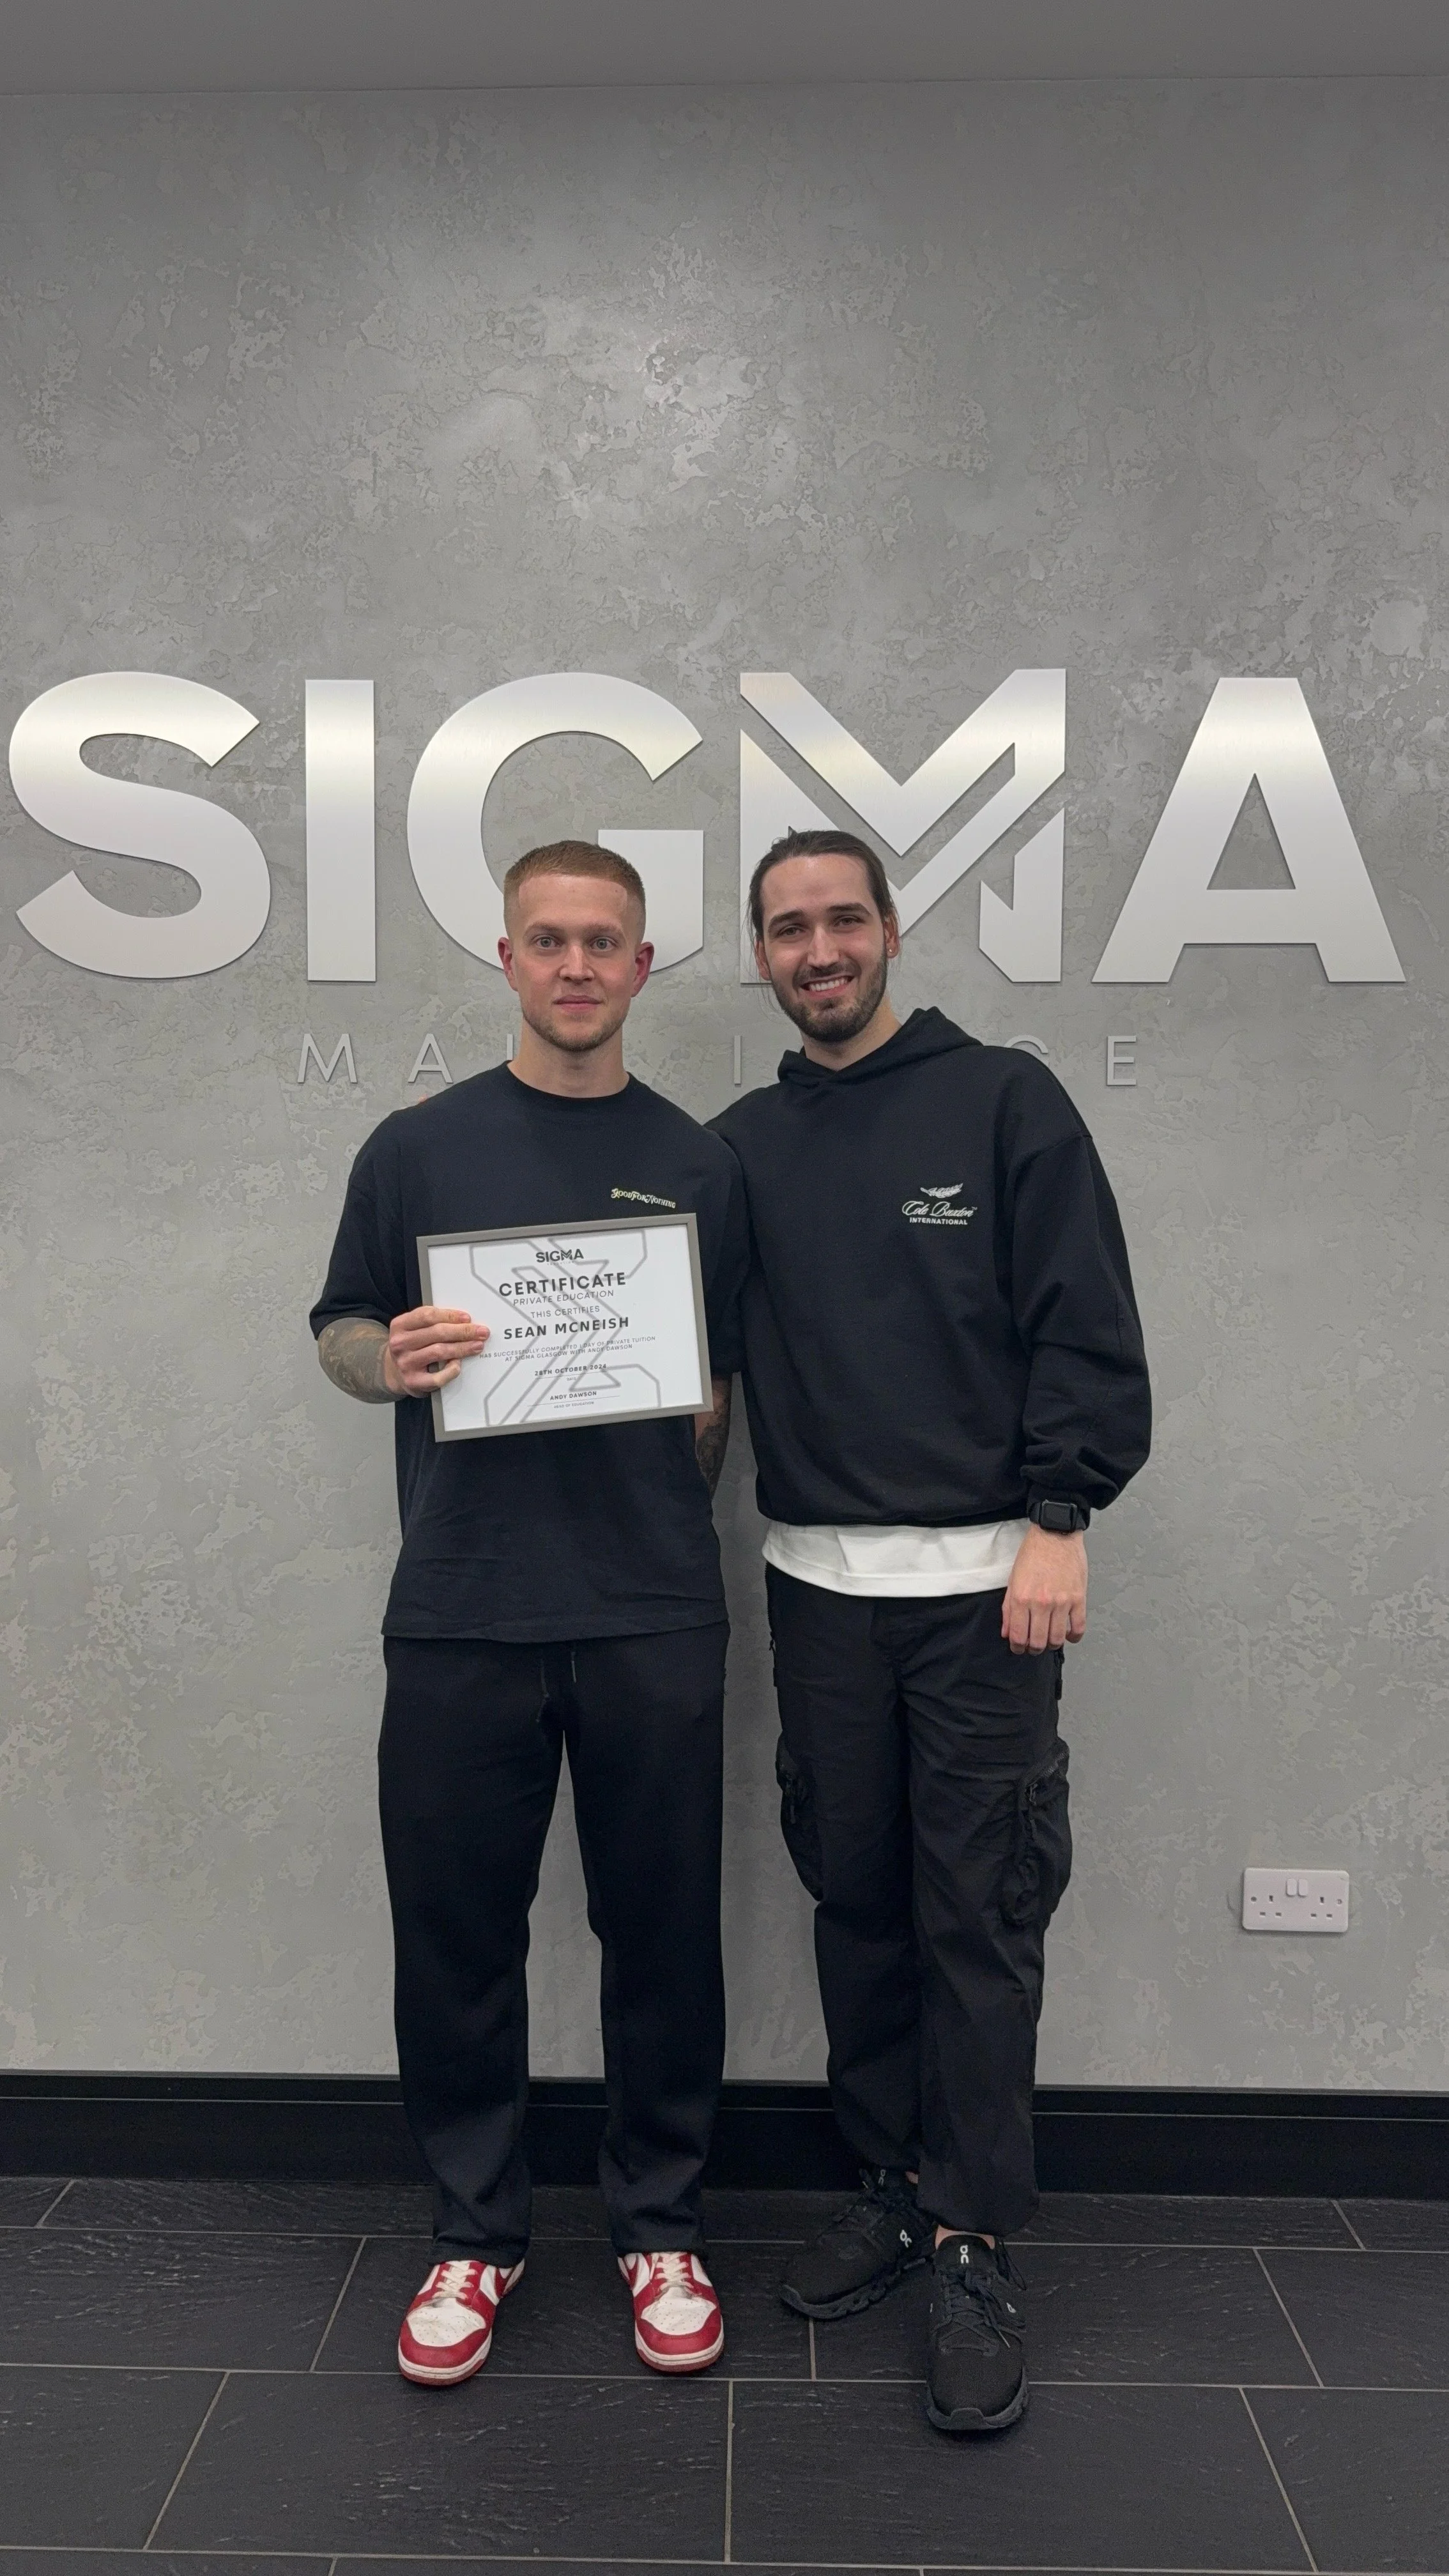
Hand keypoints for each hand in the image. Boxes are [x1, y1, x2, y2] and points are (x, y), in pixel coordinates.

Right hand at [384, 1305, 488, 1396]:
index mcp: (400, 1325)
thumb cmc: (410, 1347)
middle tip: (480, 1332)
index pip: (428, 1316)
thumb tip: (464, 1321)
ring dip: (462, 1348)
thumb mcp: (413, 1329)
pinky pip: (437, 1377)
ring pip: (439, 1352)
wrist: (393, 1372)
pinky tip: (458, 1365)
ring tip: (476, 1346)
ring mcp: (406, 1363)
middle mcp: (400, 1343)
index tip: (467, 1318)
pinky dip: (451, 1370)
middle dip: (463, 1332)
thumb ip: (432, 1322)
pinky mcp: (413, 1382)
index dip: (450, 1316)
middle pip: (437, 1333)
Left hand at [1002, 1525, 1086, 1655]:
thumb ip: (1008, 1609)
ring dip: (1053, 1645)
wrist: (1055, 1533)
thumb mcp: (1013, 1579)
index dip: (1017, 1648)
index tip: (1019, 1648)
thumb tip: (1007, 1632)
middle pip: (1038, 1642)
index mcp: (1020, 1598)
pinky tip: (1069, 1635)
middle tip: (1034, 1646)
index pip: (1018, 1636)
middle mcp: (1040, 1603)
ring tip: (1050, 1640)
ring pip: (1057, 1638)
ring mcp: (1061, 1602)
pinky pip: (1078, 1627)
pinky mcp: (1079, 1598)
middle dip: (1034, 1649)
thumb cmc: (1032, 1554)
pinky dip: (1074, 1637)